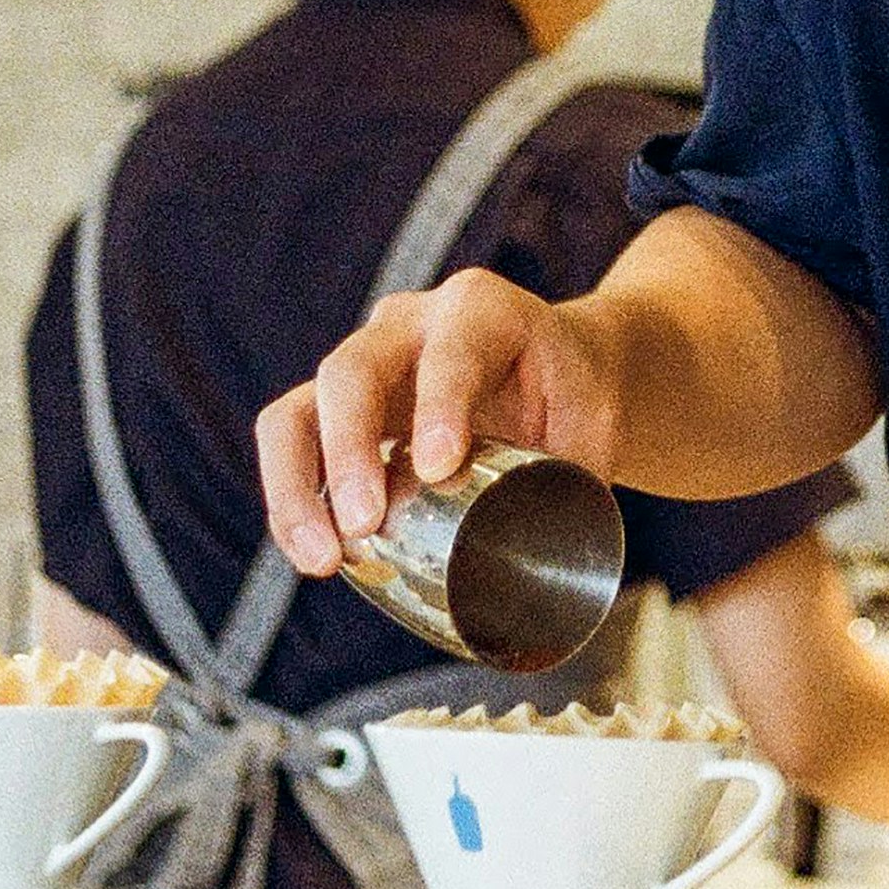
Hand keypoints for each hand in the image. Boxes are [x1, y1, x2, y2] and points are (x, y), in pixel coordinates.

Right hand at [258, 268, 616, 576]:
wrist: (559, 369)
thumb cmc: (580, 397)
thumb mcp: (598, 423)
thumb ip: (581, 483)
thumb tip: (567, 578)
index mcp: (483, 310)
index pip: (452, 351)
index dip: (439, 406)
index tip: (438, 470)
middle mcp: (410, 323)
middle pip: (353, 370)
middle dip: (350, 451)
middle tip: (365, 525)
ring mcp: (363, 362)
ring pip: (299, 408)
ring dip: (298, 486)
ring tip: (322, 559)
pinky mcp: (335, 407)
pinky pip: (290, 442)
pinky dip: (292, 501)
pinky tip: (311, 553)